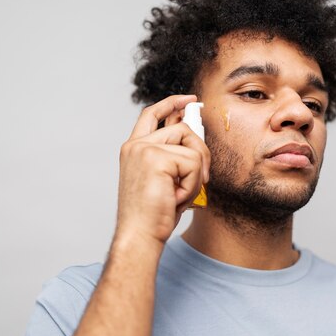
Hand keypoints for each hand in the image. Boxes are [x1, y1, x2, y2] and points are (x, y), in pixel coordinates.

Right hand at [115, 95, 209, 246]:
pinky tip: (176, 198)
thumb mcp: (165, 180)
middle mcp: (136, 145)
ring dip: (196, 174)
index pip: (151, 114)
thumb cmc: (153, 215)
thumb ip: (174, 158)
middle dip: (201, 153)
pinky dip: (192, 184)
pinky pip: (193, 163)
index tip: (189, 100)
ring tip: (180, 194)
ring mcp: (144, 149)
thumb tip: (195, 141)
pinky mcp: (155, 158)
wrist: (139, 236)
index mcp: (134, 149)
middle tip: (202, 179)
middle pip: (183, 129)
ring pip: (192, 147)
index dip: (171, 104)